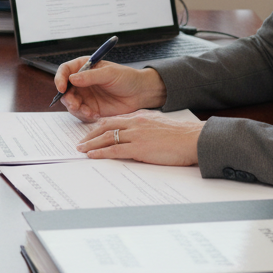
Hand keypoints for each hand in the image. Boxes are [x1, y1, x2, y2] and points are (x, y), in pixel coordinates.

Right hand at [54, 57, 166, 121]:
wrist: (140, 93)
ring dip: (76, 109)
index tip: (61, 87)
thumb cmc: (126, 78)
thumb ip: (91, 76)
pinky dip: (84, 116)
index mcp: (84, 67)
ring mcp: (85, 96)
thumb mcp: (110, 73)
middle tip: (75, 105)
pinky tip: (95, 116)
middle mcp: (81, 81)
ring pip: (70, 103)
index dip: (60, 78)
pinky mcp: (90, 108)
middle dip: (67, 98)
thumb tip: (72, 79)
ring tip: (89, 113)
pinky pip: (80, 114)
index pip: (65, 70)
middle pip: (64, 90)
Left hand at [74, 110, 202, 165]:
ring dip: (91, 144)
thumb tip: (136, 136)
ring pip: (107, 138)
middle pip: (106, 126)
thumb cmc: (180, 135)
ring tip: (81, 149)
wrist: (192, 139)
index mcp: (140, 116)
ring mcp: (136, 135)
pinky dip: (101, 153)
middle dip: (90, 135)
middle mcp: (135, 122)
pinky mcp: (139, 148)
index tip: (92, 132)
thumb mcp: (159, 125)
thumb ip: (145, 127)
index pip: (114, 120)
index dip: (100, 126)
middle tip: (80, 142)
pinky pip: (114, 150)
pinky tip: (92, 155)